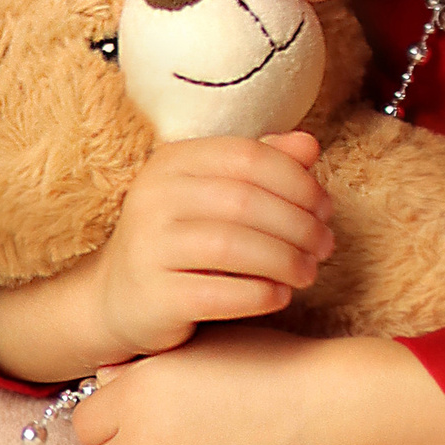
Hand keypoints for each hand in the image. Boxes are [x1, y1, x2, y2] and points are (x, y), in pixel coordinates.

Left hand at [71, 328, 336, 444]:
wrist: (319, 410)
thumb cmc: (263, 363)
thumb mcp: (199, 346)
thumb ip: (143, 366)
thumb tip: (107, 379)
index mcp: (137, 391)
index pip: (86, 422)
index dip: (108, 419)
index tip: (131, 415)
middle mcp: (141, 439)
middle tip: (159, 437)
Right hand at [93, 130, 335, 359]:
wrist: (119, 298)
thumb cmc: (182, 239)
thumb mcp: (216, 194)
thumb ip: (263, 166)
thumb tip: (310, 146)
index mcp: (172, 161)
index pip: (248, 156)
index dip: (298, 181)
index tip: (325, 207)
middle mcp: (152, 197)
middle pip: (244, 201)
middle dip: (298, 224)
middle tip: (326, 245)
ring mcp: (147, 247)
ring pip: (232, 246)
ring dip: (284, 260)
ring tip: (309, 273)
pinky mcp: (153, 297)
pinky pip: (217, 293)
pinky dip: (259, 294)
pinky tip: (280, 295)